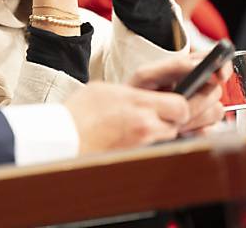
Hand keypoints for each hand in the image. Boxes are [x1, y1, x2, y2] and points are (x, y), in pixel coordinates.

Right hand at [63, 81, 188, 153]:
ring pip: (166, 138)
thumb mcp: (105, 89)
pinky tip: (132, 137)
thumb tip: (142, 93)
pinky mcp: (133, 157)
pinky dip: (147, 144)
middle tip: (158, 114)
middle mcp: (144, 125)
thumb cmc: (78, 113)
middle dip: (172, 120)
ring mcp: (140, 144)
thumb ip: (131, 91)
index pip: (180, 105)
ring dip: (160, 132)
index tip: (173, 101)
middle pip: (177, 125)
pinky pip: (151, 149)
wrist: (64, 138)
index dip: (181, 104)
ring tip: (140, 125)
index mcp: (138, 102)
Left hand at [129, 54, 229, 134]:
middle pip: (217, 92)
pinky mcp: (202, 126)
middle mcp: (200, 87)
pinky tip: (182, 129)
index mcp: (190, 69)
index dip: (222, 67)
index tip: (219, 75)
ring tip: (176, 118)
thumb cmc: (137, 92)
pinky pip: (210, 130)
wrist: (130, 118)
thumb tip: (197, 65)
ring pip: (216, 111)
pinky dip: (196, 130)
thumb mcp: (148, 75)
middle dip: (200, 100)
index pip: (217, 63)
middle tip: (182, 103)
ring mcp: (203, 108)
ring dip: (196, 116)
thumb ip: (173, 67)